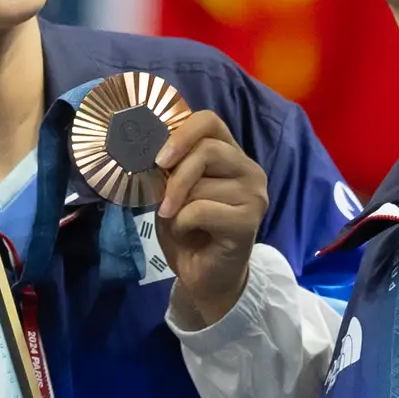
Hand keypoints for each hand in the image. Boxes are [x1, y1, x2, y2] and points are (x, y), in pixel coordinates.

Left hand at [158, 108, 271, 332]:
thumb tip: (144, 148)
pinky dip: (183, 224)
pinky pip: (201, 210)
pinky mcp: (249, 221)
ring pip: (201, 184)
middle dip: (174, 177)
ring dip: (177, 207)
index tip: (159, 158)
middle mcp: (249, 169)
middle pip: (206, 150)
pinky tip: (190, 234)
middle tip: (162, 201)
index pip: (209, 121)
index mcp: (230, 154)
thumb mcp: (171, 192)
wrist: (203, 276)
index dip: (181, 133)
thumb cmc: (187, 230)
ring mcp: (254, 195)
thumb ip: (168, 168)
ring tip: (180, 222)